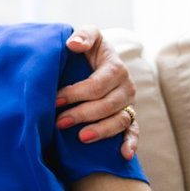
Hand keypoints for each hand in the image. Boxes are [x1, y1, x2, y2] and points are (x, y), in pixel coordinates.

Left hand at [55, 25, 137, 160]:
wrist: (101, 59)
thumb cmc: (91, 48)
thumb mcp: (89, 36)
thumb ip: (84, 36)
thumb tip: (73, 44)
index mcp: (116, 68)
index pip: (96, 85)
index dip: (75, 94)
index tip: (55, 100)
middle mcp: (126, 87)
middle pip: (105, 106)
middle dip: (81, 115)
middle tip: (59, 122)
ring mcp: (129, 104)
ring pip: (119, 121)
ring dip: (100, 131)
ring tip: (80, 137)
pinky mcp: (130, 116)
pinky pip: (134, 131)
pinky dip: (131, 143)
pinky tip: (123, 155)